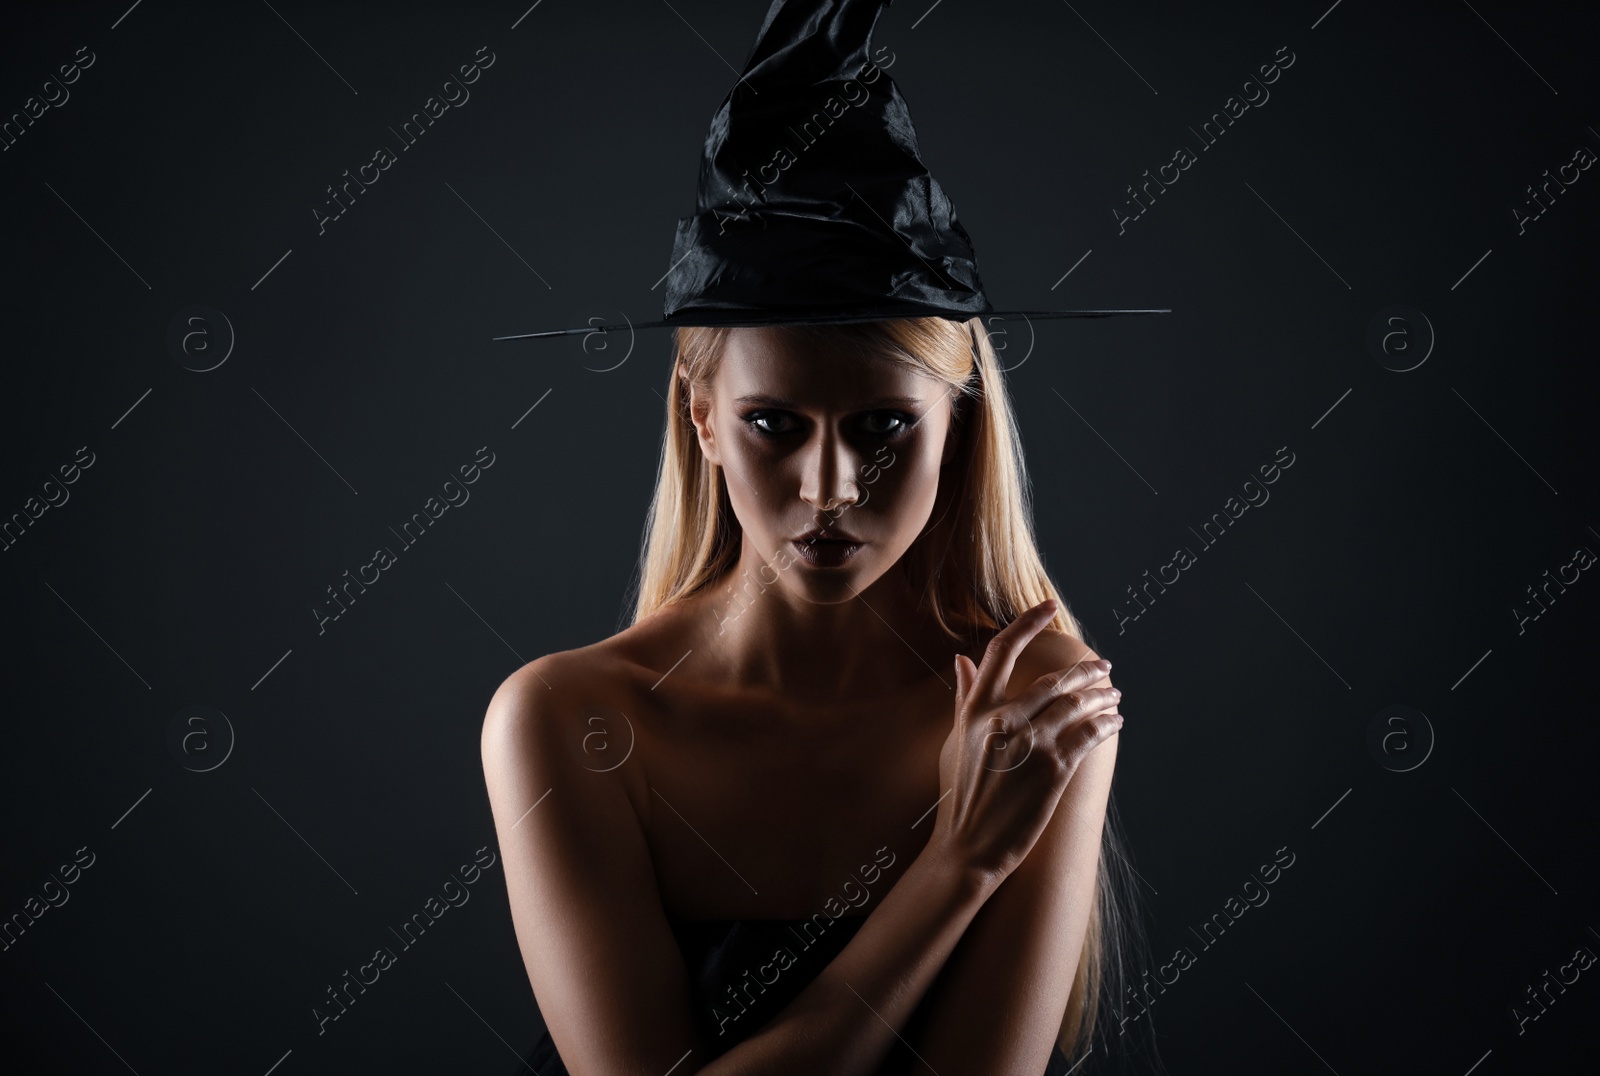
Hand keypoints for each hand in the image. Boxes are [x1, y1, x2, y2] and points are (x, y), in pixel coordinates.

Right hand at [929, 600, 1122, 885]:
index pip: (1002, 651)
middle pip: (1054, 678)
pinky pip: (1089, 734)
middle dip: (1086, 670)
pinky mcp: (1053, 769)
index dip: (1028, 623)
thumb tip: (963, 658)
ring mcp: (1030, 743)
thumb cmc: (961, 795)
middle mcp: (1003, 720)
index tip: (1049, 610)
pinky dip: (1106, 724)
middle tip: (1103, 668)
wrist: (967, 847)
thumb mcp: (955, 741)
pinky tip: (1114, 722)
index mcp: (976, 710)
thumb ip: (965, 697)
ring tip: (1114, 695)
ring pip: (1077, 704)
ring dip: (1101, 696)